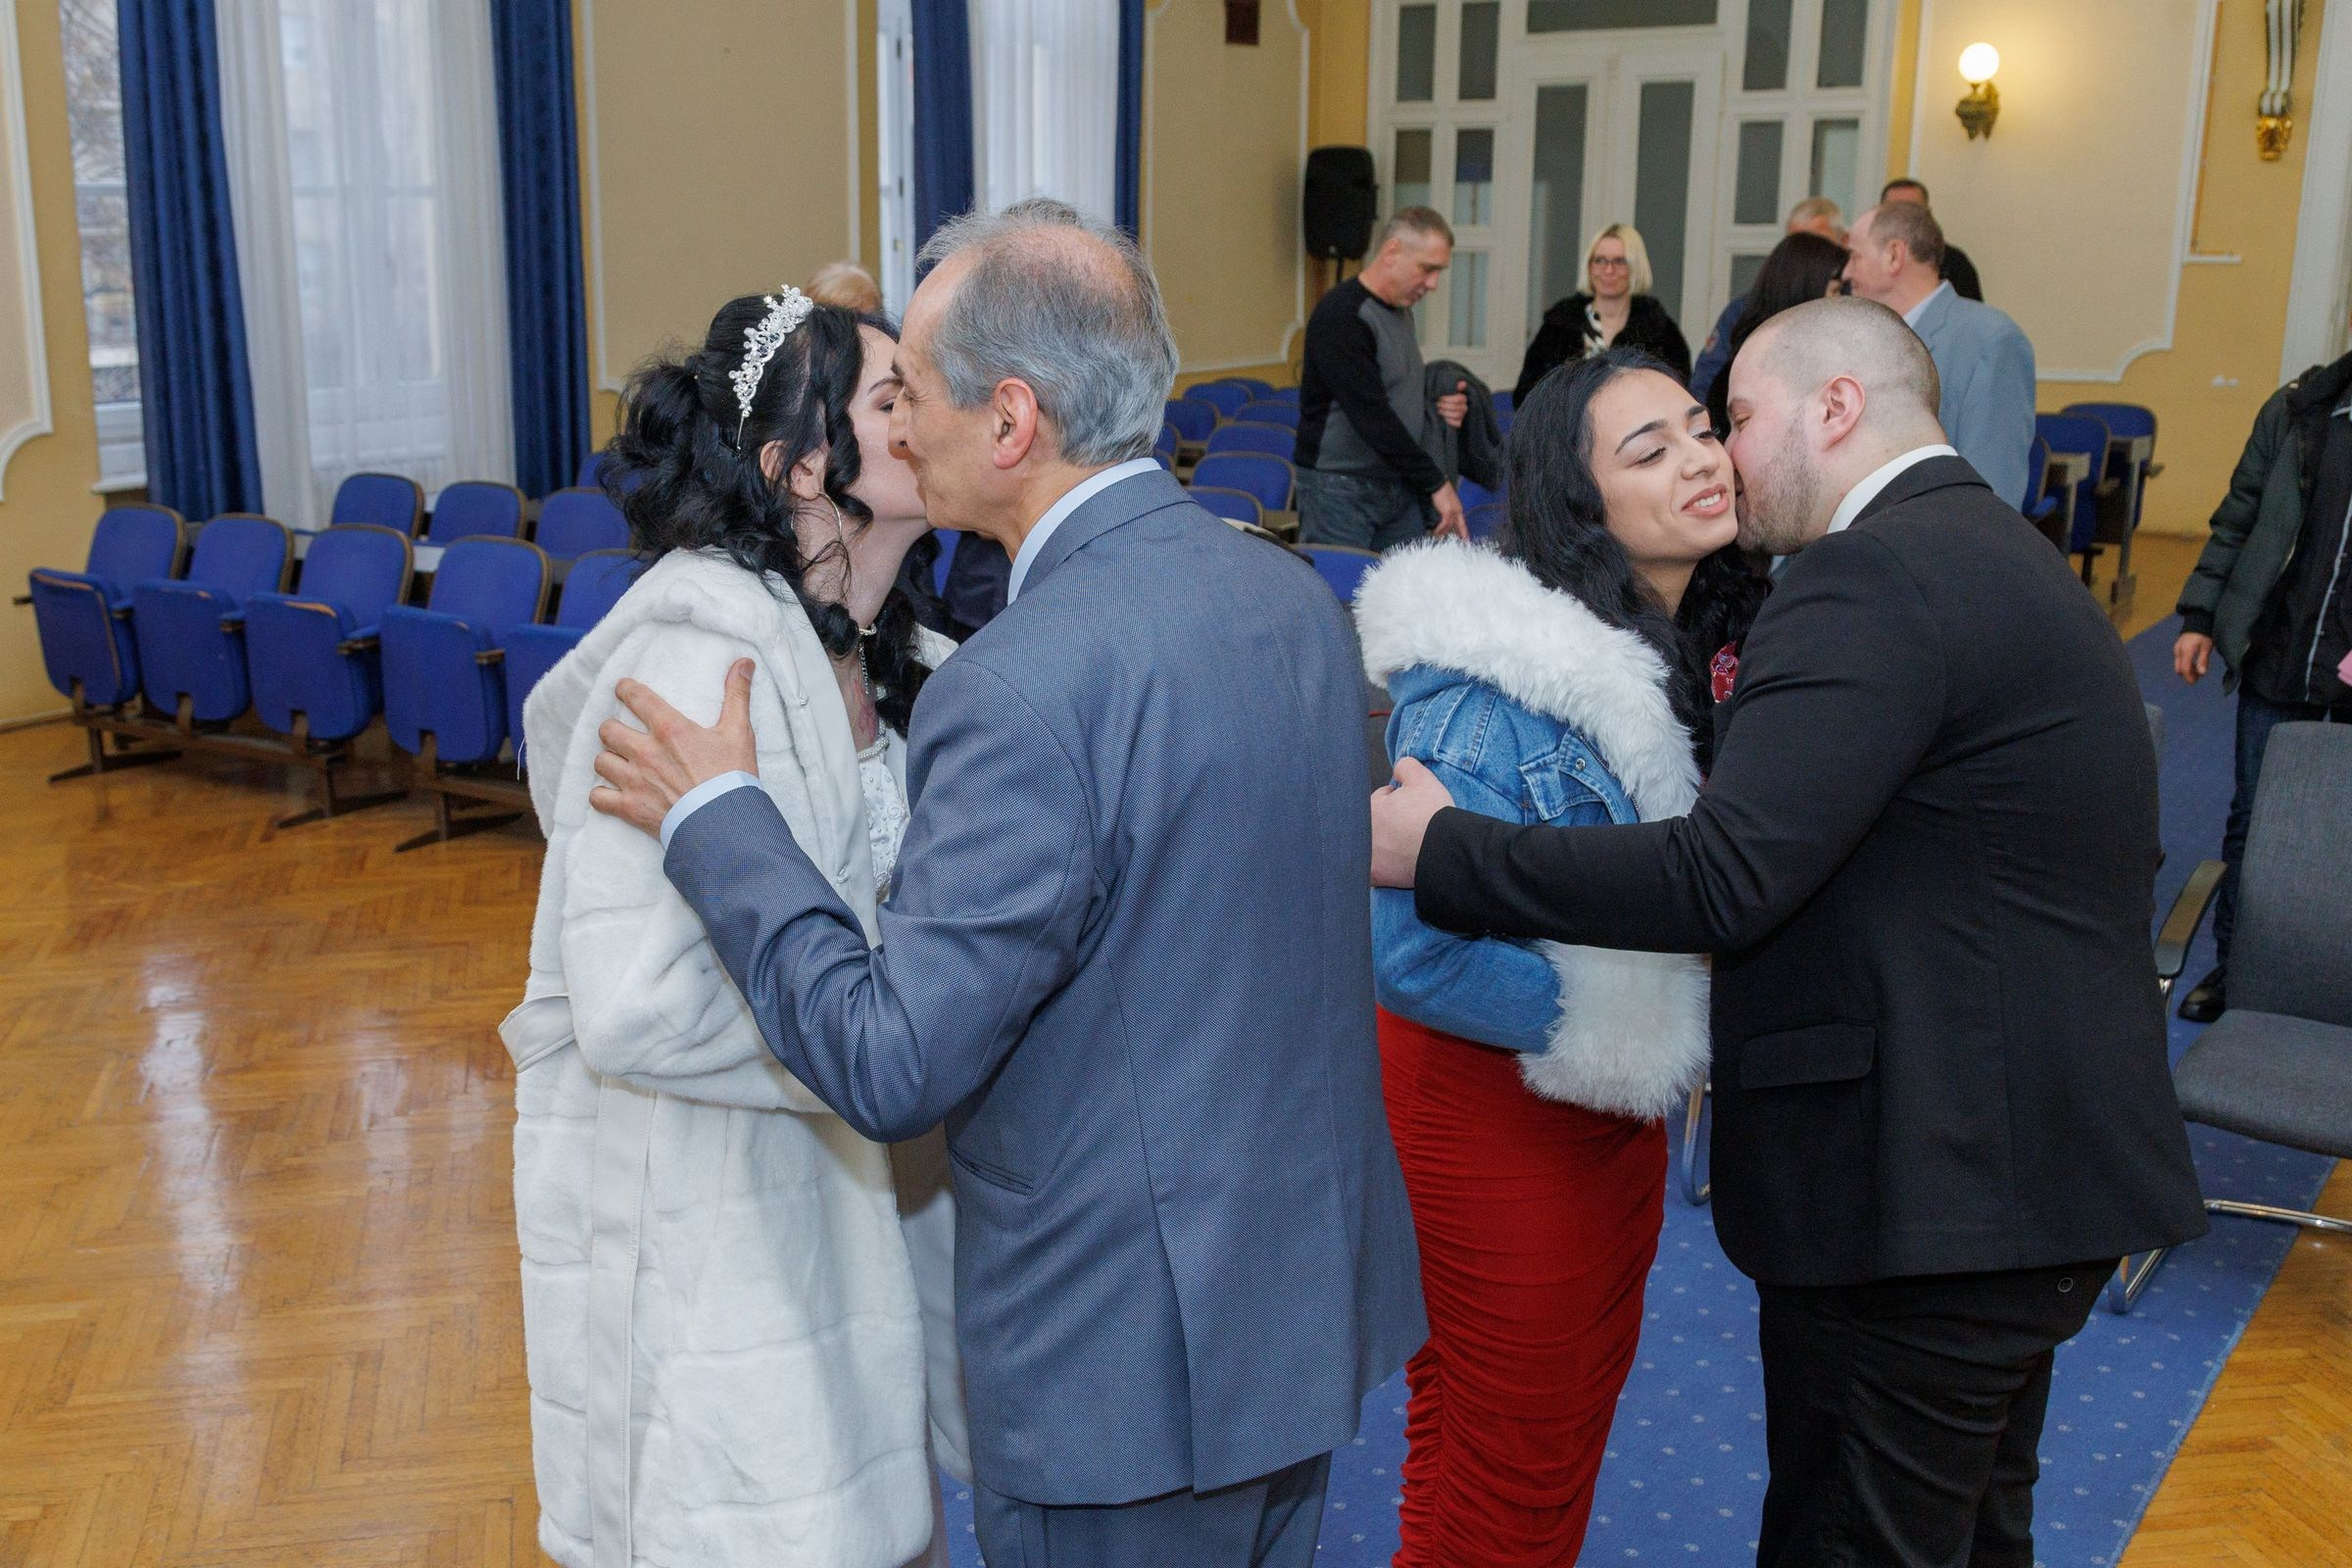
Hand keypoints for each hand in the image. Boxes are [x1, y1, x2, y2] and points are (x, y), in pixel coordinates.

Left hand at [590, 659, 759, 836]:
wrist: (725, 824)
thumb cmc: (733, 778)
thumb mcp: (739, 732)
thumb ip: (737, 695)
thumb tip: (744, 663)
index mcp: (670, 729)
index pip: (635, 697)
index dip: (625, 689)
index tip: (623, 689)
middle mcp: (646, 751)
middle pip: (608, 729)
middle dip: (613, 729)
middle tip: (622, 734)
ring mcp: (635, 780)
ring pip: (601, 761)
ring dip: (608, 761)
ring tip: (618, 763)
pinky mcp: (630, 808)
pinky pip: (599, 797)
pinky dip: (602, 796)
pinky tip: (610, 794)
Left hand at [1370, 757, 1455, 887]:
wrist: (1445, 851)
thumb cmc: (1432, 814)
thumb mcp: (1422, 778)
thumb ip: (1406, 766)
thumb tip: (1398, 768)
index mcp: (1367, 808)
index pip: (1376, 800)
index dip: (1393, 800)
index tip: (1407, 806)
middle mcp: (1359, 833)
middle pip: (1371, 823)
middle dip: (1386, 822)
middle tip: (1406, 825)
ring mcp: (1365, 857)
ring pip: (1372, 846)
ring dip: (1383, 843)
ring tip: (1405, 843)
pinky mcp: (1375, 877)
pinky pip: (1375, 869)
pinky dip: (1384, 865)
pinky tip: (1400, 861)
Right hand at [1430, 482, 1468, 541]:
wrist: (1438, 485)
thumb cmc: (1441, 491)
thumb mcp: (1447, 501)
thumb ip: (1447, 509)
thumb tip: (1444, 515)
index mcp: (1458, 508)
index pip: (1462, 522)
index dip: (1464, 532)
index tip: (1466, 540)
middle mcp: (1457, 511)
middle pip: (1457, 526)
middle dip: (1455, 535)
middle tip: (1455, 544)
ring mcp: (1453, 512)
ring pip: (1449, 526)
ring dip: (1443, 532)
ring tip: (1439, 538)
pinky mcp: (1447, 512)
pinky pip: (1444, 524)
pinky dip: (1439, 529)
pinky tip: (1435, 532)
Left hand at [1435, 380, 1468, 428]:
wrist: (1446, 407)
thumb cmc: (1449, 397)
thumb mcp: (1452, 390)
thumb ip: (1456, 386)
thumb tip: (1463, 383)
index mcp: (1463, 398)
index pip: (1458, 399)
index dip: (1447, 399)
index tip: (1440, 398)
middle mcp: (1465, 407)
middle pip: (1456, 407)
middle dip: (1445, 406)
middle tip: (1438, 404)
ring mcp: (1462, 415)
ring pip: (1457, 415)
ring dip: (1446, 413)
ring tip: (1439, 410)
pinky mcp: (1459, 423)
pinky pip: (1457, 423)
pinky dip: (1449, 421)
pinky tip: (1443, 417)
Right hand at [2173, 632, 2212, 684]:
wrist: (2197, 621)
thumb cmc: (2204, 634)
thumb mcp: (2206, 647)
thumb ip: (2203, 660)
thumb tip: (2202, 674)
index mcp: (2186, 651)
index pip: (2185, 669)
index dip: (2189, 677)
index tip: (2195, 682)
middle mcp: (2178, 651)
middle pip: (2179, 669)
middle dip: (2187, 675)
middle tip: (2198, 676)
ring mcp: (2176, 649)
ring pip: (2178, 665)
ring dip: (2186, 669)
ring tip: (2197, 668)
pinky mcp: (2176, 648)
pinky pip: (2178, 660)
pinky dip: (2185, 664)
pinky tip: (2193, 662)